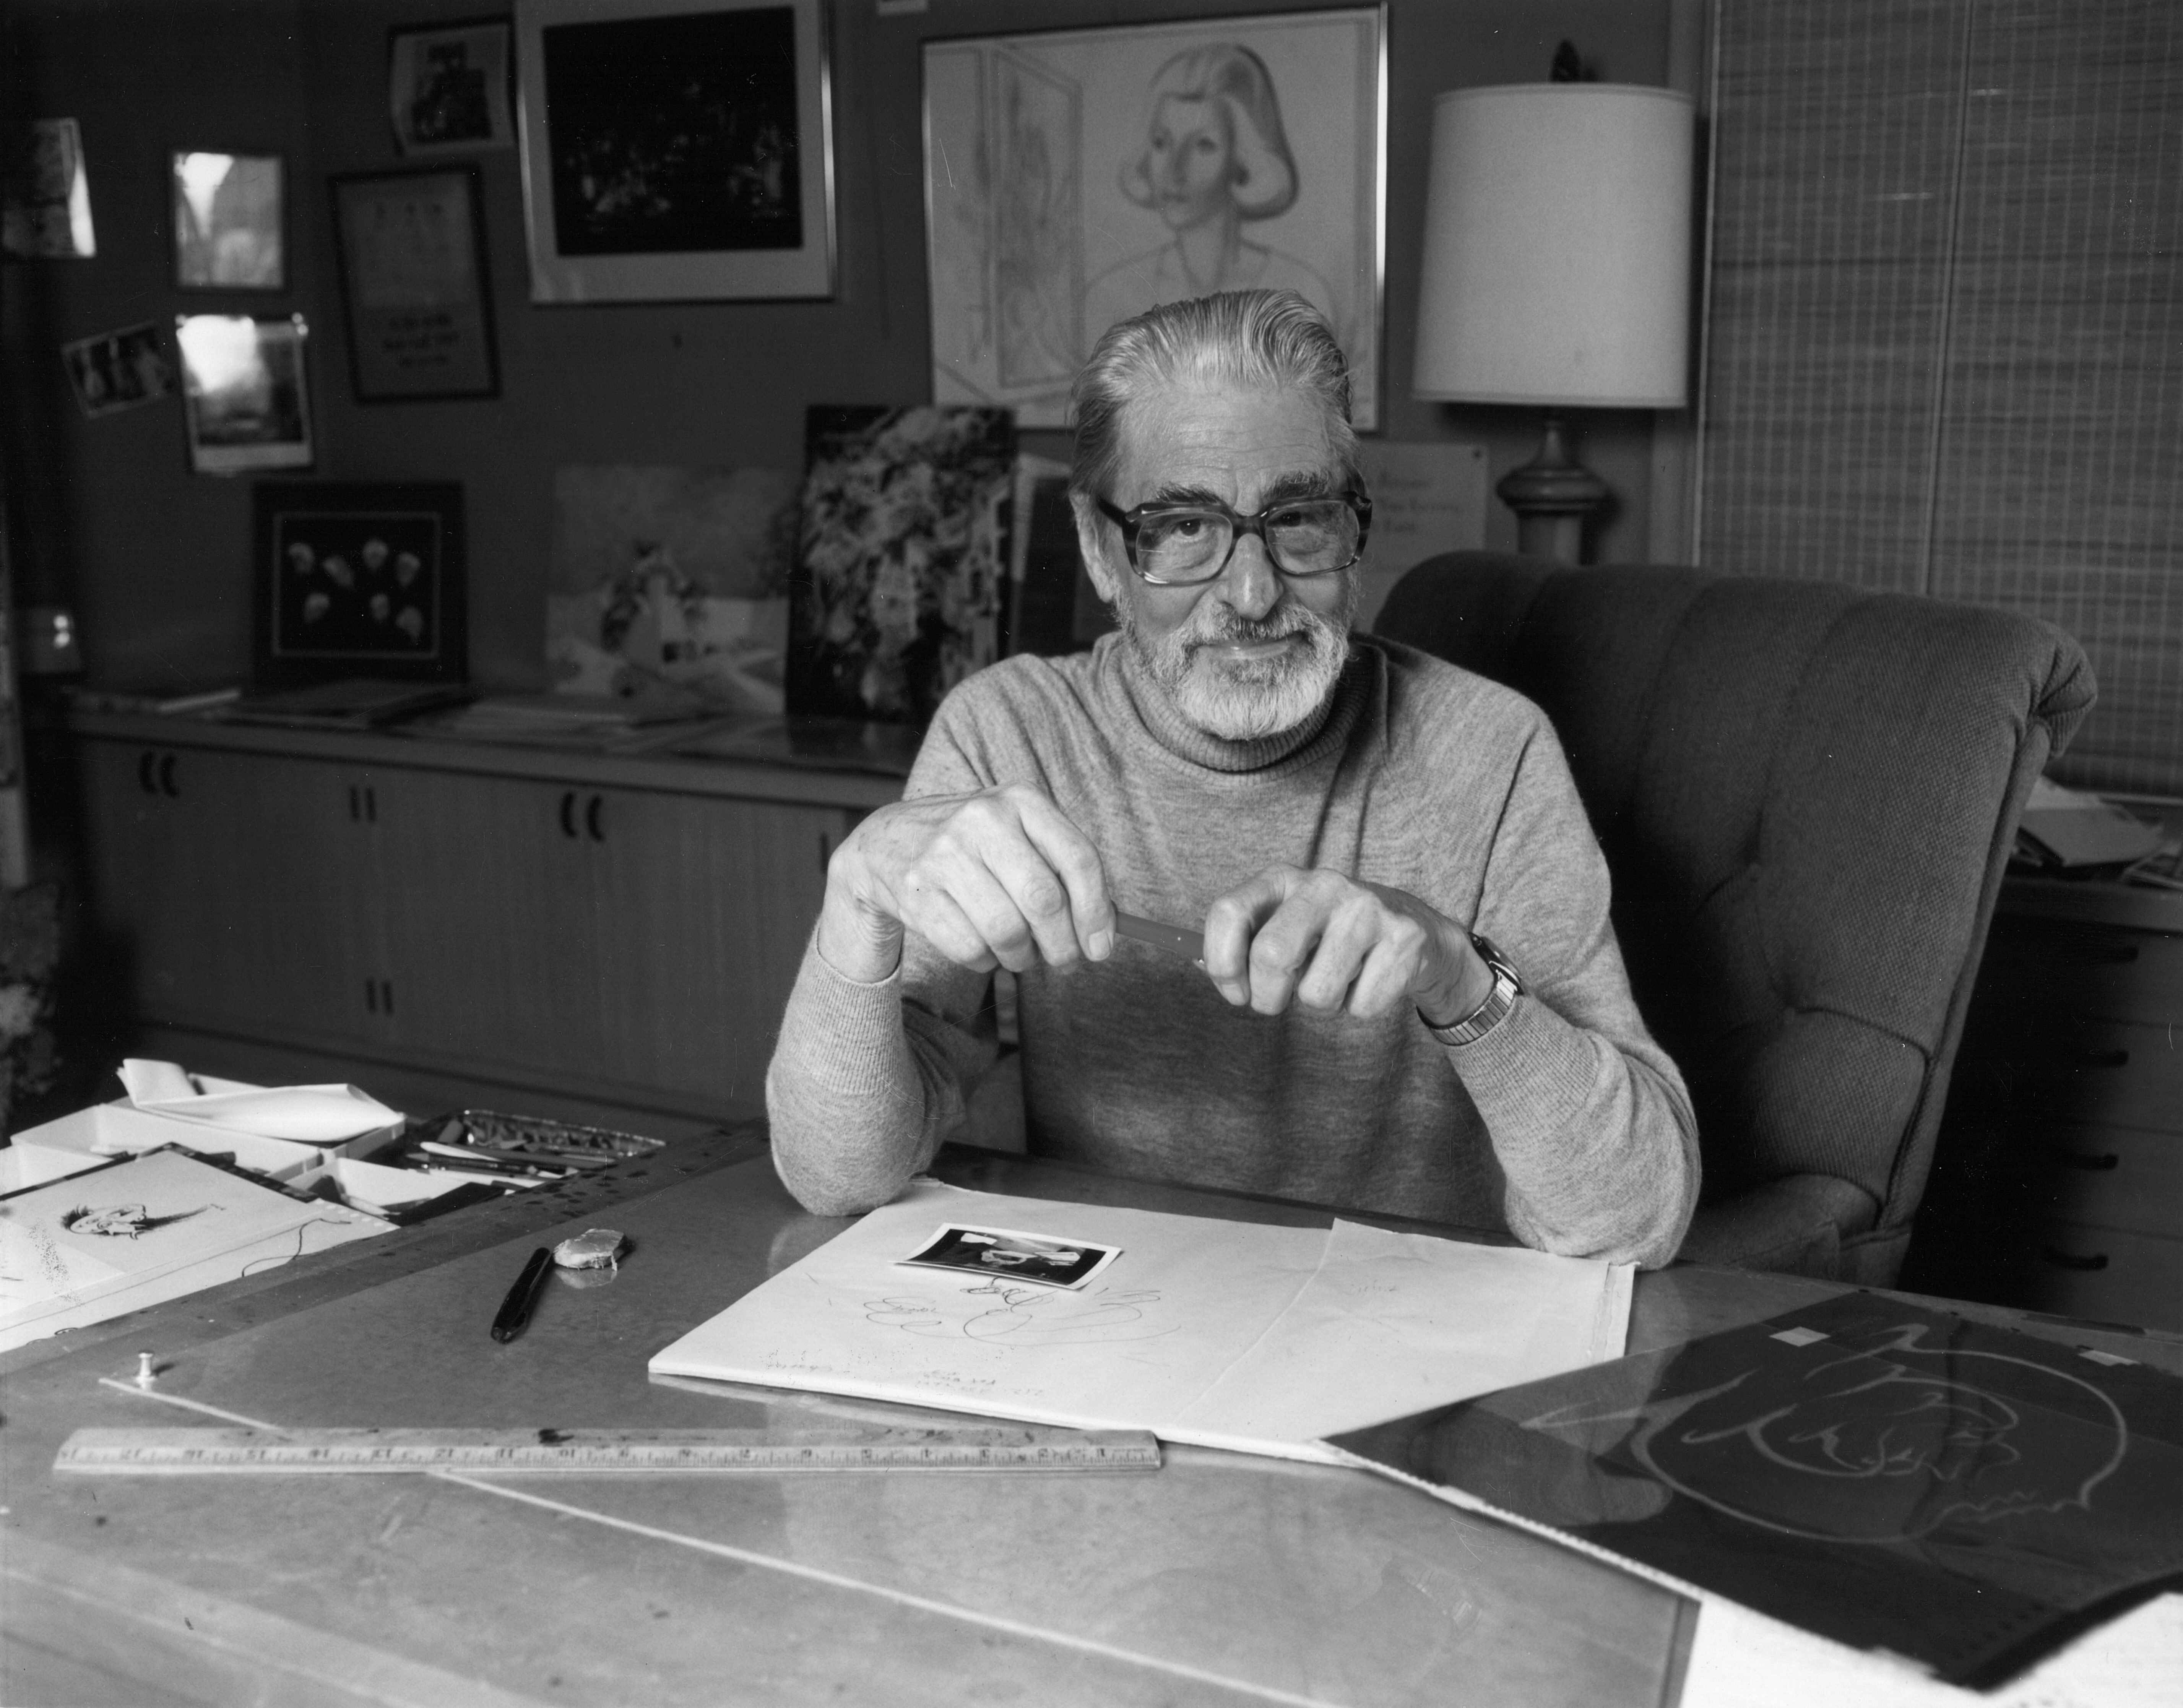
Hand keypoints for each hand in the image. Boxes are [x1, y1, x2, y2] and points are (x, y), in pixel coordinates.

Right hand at [816, 784, 1114, 982]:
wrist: (887, 843)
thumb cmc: (975, 847)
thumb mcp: (1019, 836)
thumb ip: (1063, 872)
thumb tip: (1104, 932)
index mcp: (1020, 800)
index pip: (1078, 859)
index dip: (1097, 911)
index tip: (1101, 947)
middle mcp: (982, 819)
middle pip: (1044, 901)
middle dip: (1063, 946)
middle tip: (1065, 961)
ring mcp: (943, 854)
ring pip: (1007, 932)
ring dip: (1022, 957)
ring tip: (1020, 953)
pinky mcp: (916, 892)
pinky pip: (971, 949)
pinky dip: (985, 961)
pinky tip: (982, 944)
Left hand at [1200, 867, 1492, 1022]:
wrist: (1409, 928)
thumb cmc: (1327, 933)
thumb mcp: (1281, 925)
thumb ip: (1241, 944)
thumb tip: (1199, 965)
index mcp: (1281, 878)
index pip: (1229, 912)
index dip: (1222, 964)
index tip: (1235, 993)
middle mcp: (1323, 884)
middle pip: (1271, 955)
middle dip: (1268, 997)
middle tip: (1278, 1001)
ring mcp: (1367, 908)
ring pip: (1317, 994)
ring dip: (1321, 1004)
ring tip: (1336, 977)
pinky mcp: (1403, 938)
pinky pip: (1361, 1007)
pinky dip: (1359, 1007)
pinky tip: (1369, 978)